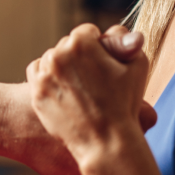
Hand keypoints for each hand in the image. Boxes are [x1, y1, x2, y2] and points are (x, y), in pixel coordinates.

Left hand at [27, 24, 149, 164]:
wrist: (106, 142)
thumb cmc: (125, 104)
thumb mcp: (137, 66)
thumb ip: (129, 42)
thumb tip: (127, 33)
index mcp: (81, 43)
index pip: (87, 32)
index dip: (99, 47)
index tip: (104, 63)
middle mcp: (58, 54)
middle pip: (68, 45)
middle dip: (80, 56)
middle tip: (94, 78)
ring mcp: (44, 74)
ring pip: (52, 58)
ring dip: (63, 66)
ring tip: (81, 85)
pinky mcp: (36, 92)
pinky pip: (37, 72)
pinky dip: (47, 77)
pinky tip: (64, 89)